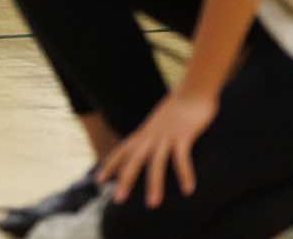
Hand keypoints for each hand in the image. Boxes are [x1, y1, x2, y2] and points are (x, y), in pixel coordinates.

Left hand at [100, 89, 216, 208]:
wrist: (193, 89)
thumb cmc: (179, 107)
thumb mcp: (160, 122)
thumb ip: (153, 134)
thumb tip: (148, 145)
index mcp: (145, 133)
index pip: (122, 150)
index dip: (110, 165)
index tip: (99, 180)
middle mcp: (152, 135)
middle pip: (134, 159)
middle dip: (125, 179)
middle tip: (117, 199)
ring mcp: (167, 135)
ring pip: (156, 162)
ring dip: (154, 184)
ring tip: (152, 204)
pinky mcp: (184, 134)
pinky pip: (181, 157)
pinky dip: (184, 173)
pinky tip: (188, 190)